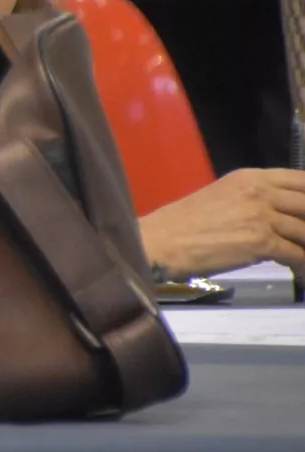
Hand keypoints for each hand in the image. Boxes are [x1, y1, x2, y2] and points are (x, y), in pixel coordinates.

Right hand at [138, 169, 304, 277]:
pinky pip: (297, 254)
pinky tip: (303, 274)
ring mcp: (261, 216)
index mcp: (249, 177)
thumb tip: (278, 215)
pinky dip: (304, 265)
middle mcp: (260, 192)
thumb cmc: (184, 222)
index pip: (301, 180)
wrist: (162, 241)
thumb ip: (252, 200)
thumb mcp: (222, 197)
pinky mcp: (261, 242)